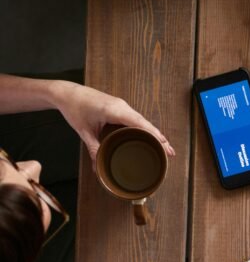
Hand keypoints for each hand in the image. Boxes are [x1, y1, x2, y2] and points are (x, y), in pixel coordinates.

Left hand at [51, 82, 174, 164]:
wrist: (67, 92)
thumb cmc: (74, 108)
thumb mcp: (84, 131)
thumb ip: (94, 149)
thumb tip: (98, 168)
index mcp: (114, 110)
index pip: (140, 123)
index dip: (154, 135)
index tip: (165, 146)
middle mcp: (122, 106)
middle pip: (146, 123)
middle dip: (159, 138)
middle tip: (170, 153)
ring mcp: (122, 105)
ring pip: (142, 120)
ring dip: (154, 133)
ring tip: (164, 147)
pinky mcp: (120, 106)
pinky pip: (136, 118)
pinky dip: (145, 128)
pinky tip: (150, 136)